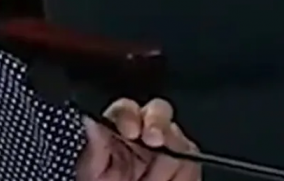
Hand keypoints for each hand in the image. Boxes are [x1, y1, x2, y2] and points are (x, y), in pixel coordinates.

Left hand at [76, 98, 200, 180]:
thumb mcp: (92, 176)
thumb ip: (94, 150)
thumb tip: (91, 121)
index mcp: (116, 135)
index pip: (125, 109)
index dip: (128, 114)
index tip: (129, 130)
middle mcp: (143, 138)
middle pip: (159, 112)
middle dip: (157, 123)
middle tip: (152, 139)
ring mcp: (168, 153)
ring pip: (179, 139)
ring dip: (165, 162)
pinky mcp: (188, 170)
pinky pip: (191, 164)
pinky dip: (180, 176)